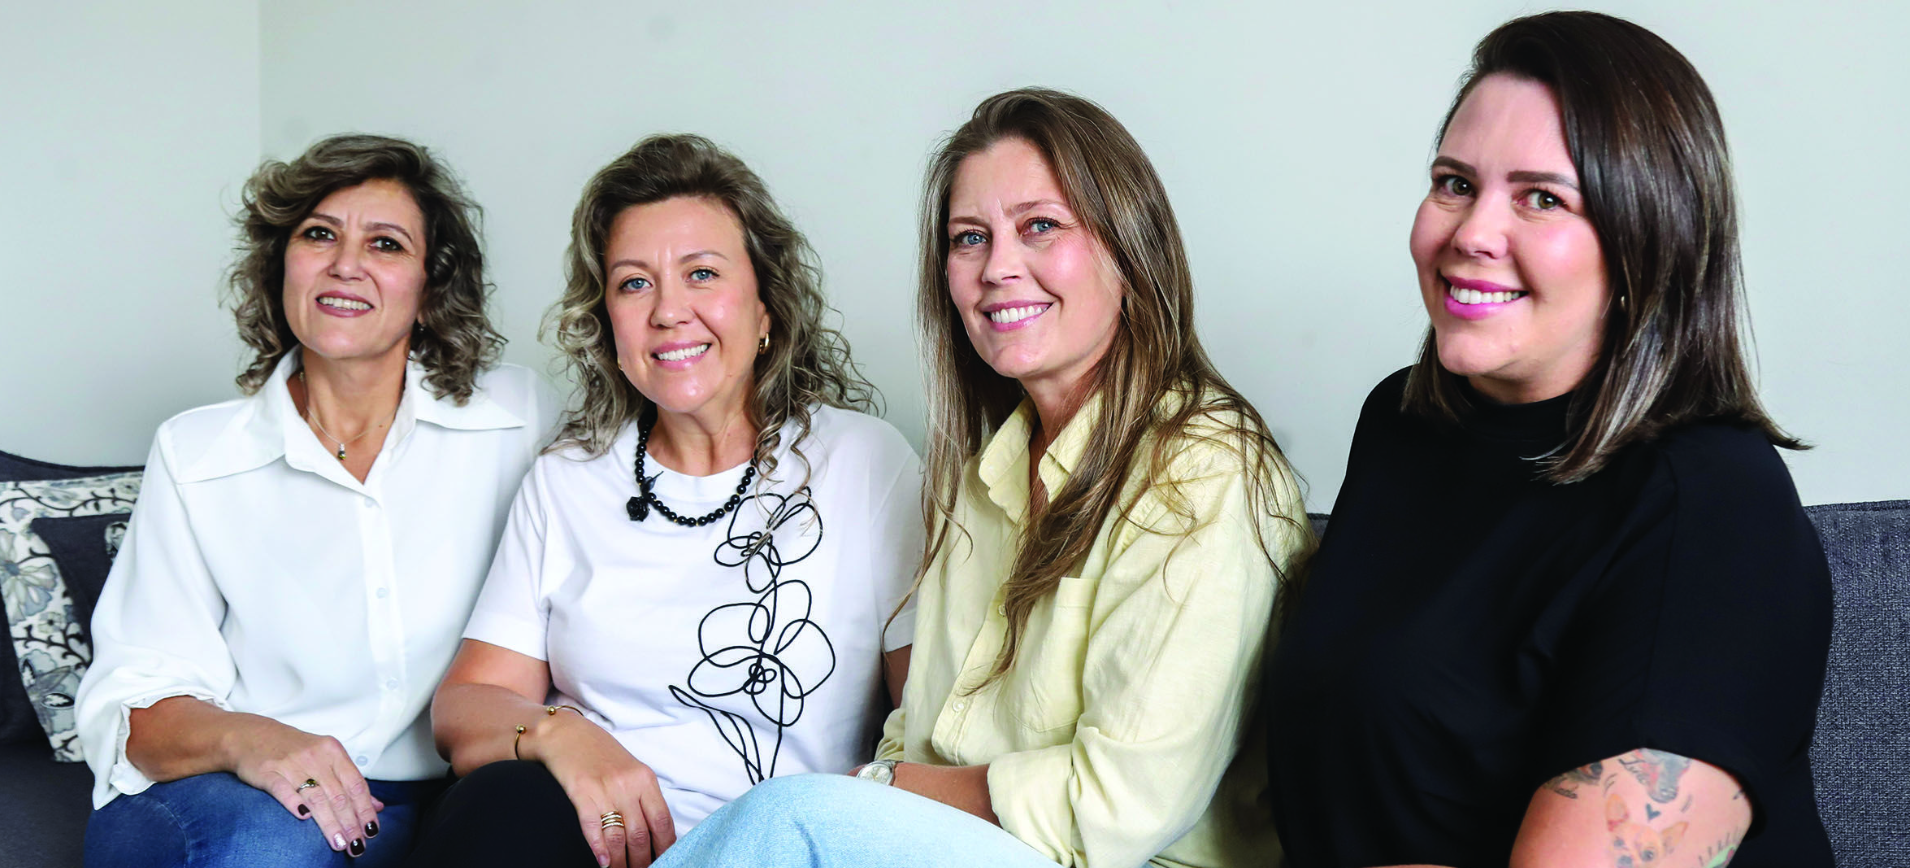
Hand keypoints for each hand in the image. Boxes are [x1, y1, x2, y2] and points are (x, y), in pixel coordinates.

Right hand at [228, 717, 383, 855]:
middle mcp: (315, 757)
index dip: (365, 809)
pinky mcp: (268, 772)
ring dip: (329, 822)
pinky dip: (294, 803)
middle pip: (338, 795)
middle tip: (357, 844)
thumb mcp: (327, 758)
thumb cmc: (296, 750)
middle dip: (350, 823)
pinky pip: (283, 789)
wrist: (253, 735)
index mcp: (333, 752)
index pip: (356, 784)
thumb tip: (377, 806)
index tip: (371, 830)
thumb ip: (350, 782)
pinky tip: (304, 818)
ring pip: (315, 797)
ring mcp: (291, 764)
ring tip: (338, 842)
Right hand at [525, 711, 675, 867]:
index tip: (664, 861)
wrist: (566, 733)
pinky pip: (593, 828)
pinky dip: (599, 849)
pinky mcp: (581, 794)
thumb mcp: (631, 769)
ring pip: (618, 837)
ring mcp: (604, 790)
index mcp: (645, 779)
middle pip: (641, 834)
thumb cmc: (600, 753)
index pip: (662, 821)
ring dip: (621, 862)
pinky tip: (603, 862)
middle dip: (642, 860)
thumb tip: (654, 831)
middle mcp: (628, 785)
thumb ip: (643, 796)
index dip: (664, 847)